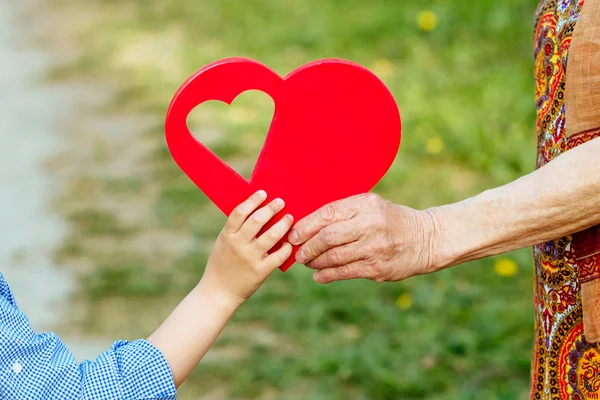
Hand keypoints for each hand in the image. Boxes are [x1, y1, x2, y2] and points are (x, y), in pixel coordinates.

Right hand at [201, 190, 292, 304]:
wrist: (218, 292)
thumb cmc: (221, 264)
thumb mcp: (222, 243)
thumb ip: (236, 229)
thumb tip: (257, 210)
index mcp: (227, 236)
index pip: (240, 212)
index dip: (253, 200)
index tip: (263, 193)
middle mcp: (238, 245)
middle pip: (257, 220)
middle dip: (271, 208)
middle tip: (281, 202)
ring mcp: (249, 258)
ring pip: (271, 236)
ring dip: (283, 225)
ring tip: (289, 218)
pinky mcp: (260, 272)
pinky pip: (278, 257)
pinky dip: (286, 248)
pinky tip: (289, 243)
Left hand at [288, 193, 442, 283]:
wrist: (425, 239)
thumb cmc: (389, 220)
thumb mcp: (371, 206)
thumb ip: (344, 212)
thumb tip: (306, 225)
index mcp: (365, 204)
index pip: (328, 213)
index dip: (306, 226)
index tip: (293, 234)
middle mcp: (370, 224)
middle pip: (328, 237)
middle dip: (308, 246)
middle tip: (298, 252)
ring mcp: (375, 248)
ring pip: (334, 257)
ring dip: (315, 262)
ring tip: (307, 262)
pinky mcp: (378, 268)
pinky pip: (346, 272)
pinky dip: (327, 275)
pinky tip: (318, 275)